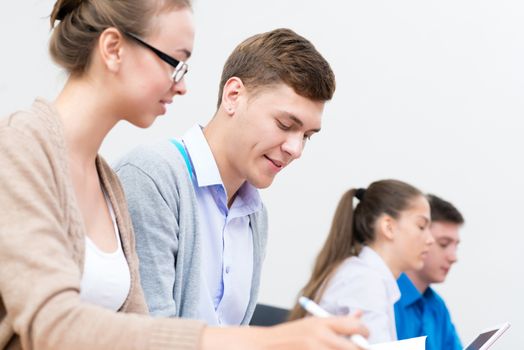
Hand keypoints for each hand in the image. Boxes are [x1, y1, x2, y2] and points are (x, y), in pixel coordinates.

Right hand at [201, 313, 368, 349]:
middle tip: (356, 347)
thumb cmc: (289, 336)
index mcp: (323, 323)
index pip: (355, 326)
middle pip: (356, 348)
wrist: (265, 346)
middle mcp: (322, 338)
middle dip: (360, 348)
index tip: (365, 336)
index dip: (365, 332)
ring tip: (336, 348)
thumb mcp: (313, 323)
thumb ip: (338, 322)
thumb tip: (360, 314)